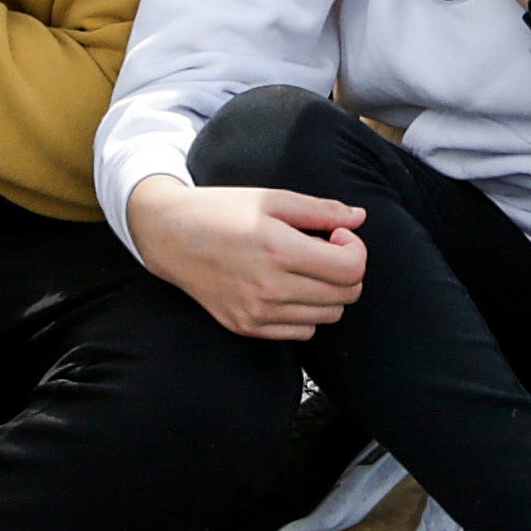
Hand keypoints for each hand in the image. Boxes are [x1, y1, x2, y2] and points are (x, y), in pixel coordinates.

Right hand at [128, 176, 369, 340]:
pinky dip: (306, 312)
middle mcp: (269, 289)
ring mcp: (257, 313)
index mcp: (279, 250)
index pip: (351, 269)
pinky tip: (289, 287)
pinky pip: (302, 333)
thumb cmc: (222, 211)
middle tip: (325, 248)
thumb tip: (360, 218)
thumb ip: (322, 210)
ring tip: (305, 267)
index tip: (337, 235)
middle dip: (347, 270)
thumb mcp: (272, 198)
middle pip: (346, 295)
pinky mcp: (246, 327)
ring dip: (329, 292)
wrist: (170, 236)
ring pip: (328, 316)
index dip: (355, 249)